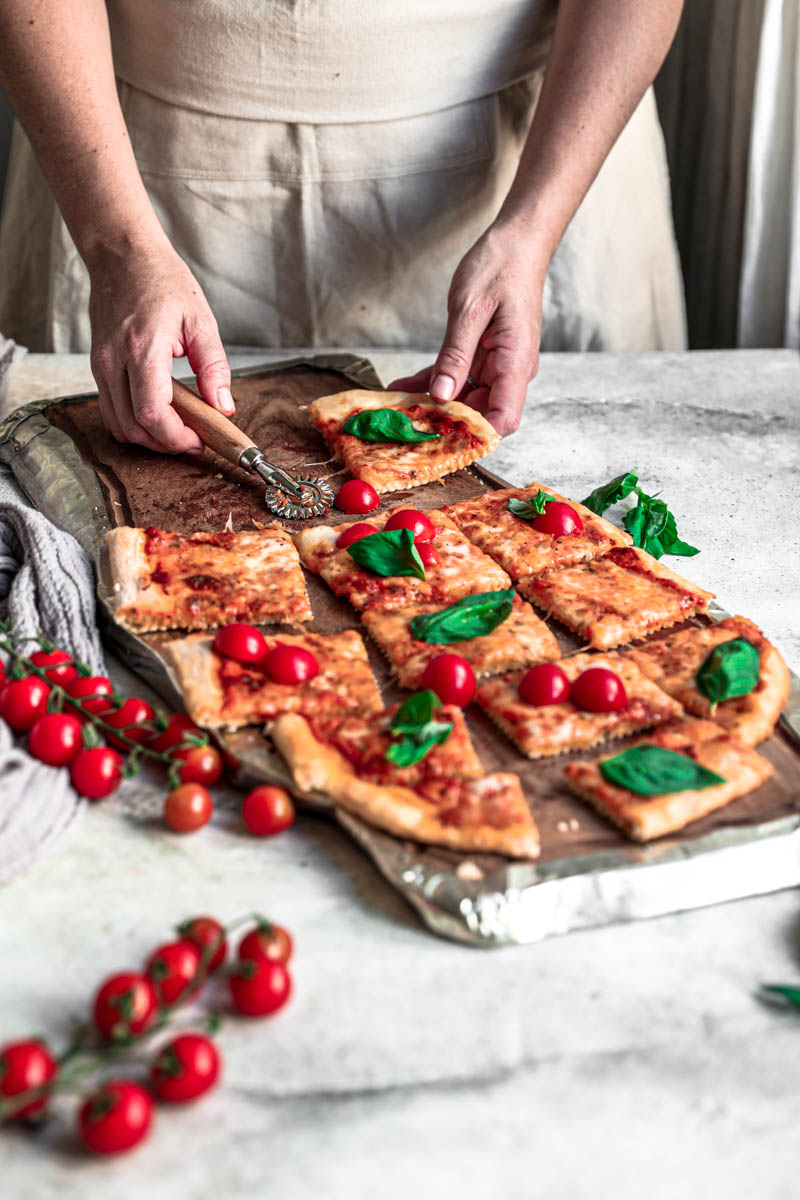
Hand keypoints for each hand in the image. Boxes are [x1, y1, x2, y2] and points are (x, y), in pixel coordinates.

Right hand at [88, 240, 232, 453]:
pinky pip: (109, 411)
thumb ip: (214, 366)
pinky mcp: (97, 367)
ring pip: (118, 424)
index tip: (199, 440)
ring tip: (177, 429)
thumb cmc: (163, 282)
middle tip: (194, 438)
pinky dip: (132, 424)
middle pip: (134, 426)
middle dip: (166, 443)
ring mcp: (100, 365)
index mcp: (143, 348)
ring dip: (148, 437)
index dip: (176, 437)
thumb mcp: (201, 320)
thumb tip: (223, 406)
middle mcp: (114, 361)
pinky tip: (155, 417)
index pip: (152, 413)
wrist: (122, 257)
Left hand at [389, 223, 546, 435]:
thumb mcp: (469, 310)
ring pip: (466, 399)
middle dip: (445, 421)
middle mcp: (510, 370)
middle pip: (481, 414)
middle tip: (405, 421)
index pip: (504, 419)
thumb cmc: (500, 268)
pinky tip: (404, 386)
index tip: (440, 434)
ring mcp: (497, 365)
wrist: (517, 243)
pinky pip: (458, 378)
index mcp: (515, 362)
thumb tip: (441, 395)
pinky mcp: (483, 357)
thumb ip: (455, 356)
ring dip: (433, 403)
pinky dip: (432, 383)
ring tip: (397, 405)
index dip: (475, 434)